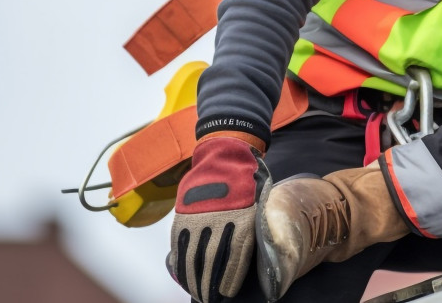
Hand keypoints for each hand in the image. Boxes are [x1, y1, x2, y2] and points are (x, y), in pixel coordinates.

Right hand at [167, 134, 269, 302]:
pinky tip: (183, 275)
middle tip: (209, 298)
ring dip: (194, 278)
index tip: (227, 293)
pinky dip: (180, 261)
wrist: (225, 153)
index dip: (230, 277)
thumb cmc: (248, 179)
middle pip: (212, 260)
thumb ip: (255, 224)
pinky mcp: (185, 213)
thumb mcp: (260, 199)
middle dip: (210, 284)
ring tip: (198, 293)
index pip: (235, 255)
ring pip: (193, 254)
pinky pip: (180, 243)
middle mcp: (220, 218)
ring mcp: (199, 216)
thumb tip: (261, 249)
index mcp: (242, 216)